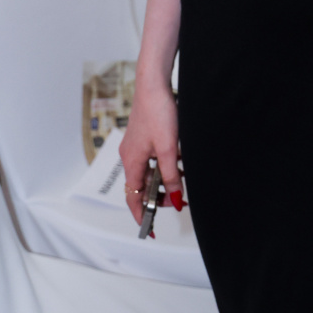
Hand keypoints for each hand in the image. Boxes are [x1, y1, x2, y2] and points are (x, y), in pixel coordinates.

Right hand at [119, 79, 185, 224]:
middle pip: (142, 185)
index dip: (140, 214)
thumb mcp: (168, 149)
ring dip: (164, 179)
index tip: (149, 228)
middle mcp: (130, 155)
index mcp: (132, 161)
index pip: (132, 197)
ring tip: (182, 180)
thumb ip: (172, 176)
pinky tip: (179, 160)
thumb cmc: (157, 111)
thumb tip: (175, 200)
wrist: (154, 83)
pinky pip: (153, 158)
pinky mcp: (144, 135)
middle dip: (158, 196)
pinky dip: (164, 164)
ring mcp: (136, 145)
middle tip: (177, 201)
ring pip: (149, 171)